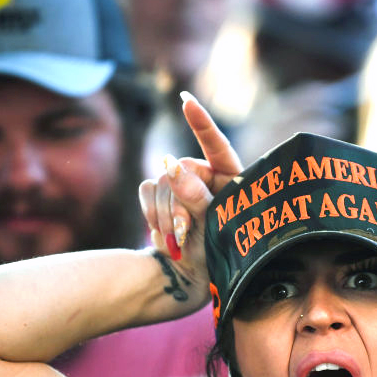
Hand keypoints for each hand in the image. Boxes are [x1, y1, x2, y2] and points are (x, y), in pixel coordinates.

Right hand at [139, 93, 243, 284]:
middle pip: (180, 170)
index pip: (215, 144)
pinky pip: (147, 190)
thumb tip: (170, 164)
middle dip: (178, 203)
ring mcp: (180, 183)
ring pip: (161, 182)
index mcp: (229, 176)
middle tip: (183, 232)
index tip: (186, 101)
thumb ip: (196, 196)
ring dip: (164, 214)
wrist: (197, 275)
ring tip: (176, 241)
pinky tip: (164, 236)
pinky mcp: (159, 193)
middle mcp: (203, 174)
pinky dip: (151, 213)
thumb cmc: (220, 251)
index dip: (201, 123)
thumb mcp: (215, 225)